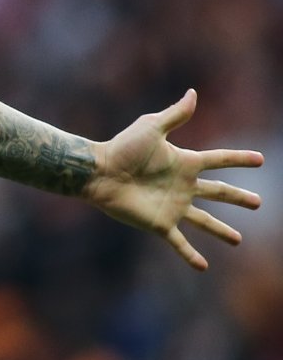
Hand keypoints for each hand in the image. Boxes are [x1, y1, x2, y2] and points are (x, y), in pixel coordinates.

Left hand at [83, 90, 263, 269]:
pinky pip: (179, 242)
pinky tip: (203, 267)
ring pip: (204, 222)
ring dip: (221, 231)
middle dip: (238, 198)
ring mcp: (173, 206)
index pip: (219, 160)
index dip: (239, 159)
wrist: (98, 172)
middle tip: (258, 203)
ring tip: (237, 240)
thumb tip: (193, 93)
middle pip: (218, 193)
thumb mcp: (151, 127)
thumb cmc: (121, 148)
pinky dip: (190, 255)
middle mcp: (182, 186)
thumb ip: (175, 115)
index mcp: (184, 163)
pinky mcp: (159, 224)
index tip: (260, 160)